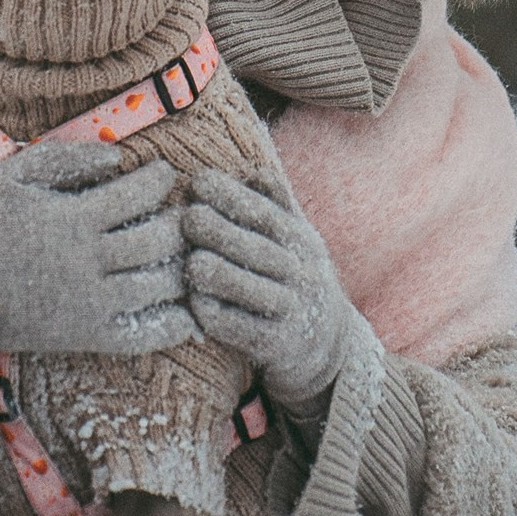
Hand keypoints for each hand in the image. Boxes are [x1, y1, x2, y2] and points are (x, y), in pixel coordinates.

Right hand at [0, 136, 192, 359]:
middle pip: (160, 240)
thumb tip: (119, 157)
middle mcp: (88, 262)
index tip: (163, 174)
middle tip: (177, 214)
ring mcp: (90, 304)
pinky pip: (145, 335)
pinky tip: (188, 310)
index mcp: (73, 219)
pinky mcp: (87, 336)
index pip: (141, 194)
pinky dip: (174, 325)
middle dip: (177, 222)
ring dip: (180, 267)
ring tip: (179, 254)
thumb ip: (67, 158)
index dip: (161, 180)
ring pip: (161, 286)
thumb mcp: (14, 173)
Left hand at [183, 169, 358, 413]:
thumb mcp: (300, 242)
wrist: (329, 346)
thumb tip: (254, 169)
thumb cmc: (299, 281)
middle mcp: (303, 276)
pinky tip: (197, 303)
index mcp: (304, 244)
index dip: (233, 196)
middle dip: (221, 231)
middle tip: (187, 218)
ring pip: (252, 290)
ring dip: (219, 275)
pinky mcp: (277, 346)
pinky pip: (244, 330)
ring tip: (191, 262)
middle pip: (259, 250)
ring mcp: (292, 312)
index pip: (267, 214)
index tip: (200, 181)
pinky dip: (219, 316)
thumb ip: (278, 206)